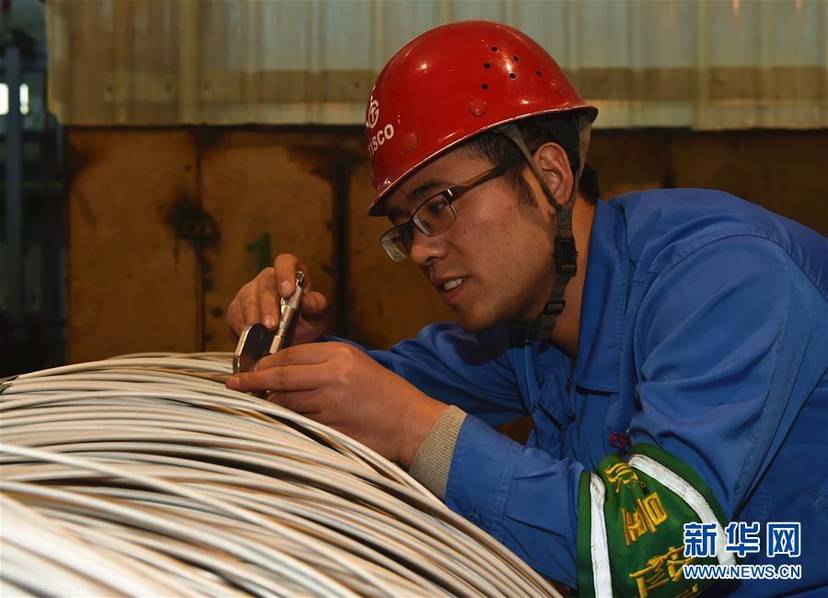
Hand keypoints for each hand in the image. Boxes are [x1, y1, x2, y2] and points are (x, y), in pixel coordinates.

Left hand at [225, 342, 447, 465]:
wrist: (411, 422)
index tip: (249, 369)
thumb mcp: (356, 366)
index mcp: (338, 354)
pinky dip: (286, 423)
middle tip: (233, 386)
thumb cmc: (384, 394)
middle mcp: (332, 374)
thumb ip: (322, 365)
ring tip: (256, 407)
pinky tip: (277, 424)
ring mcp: (330, 402)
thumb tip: (284, 370)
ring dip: (268, 406)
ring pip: (285, 402)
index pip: (290, 354)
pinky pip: (298, 423)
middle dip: (252, 382)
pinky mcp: (331, 426)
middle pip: (280, 376)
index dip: (265, 362)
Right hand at [226, 253, 328, 343]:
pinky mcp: (236, 309)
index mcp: (290, 274)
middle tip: (272, 325)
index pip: (285, 262)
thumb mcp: (316, 316)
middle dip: (268, 307)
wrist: (290, 344)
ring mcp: (249, 292)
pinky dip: (242, 328)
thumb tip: (307, 300)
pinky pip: (235, 316)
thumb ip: (315, 306)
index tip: (288, 291)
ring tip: (260, 334)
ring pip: (247, 301)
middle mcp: (267, 279)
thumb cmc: (305, 323)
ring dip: (254, 319)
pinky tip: (250, 338)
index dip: (285, 273)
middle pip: (265, 286)